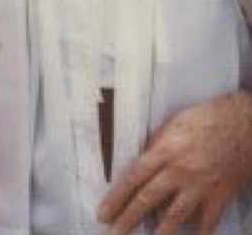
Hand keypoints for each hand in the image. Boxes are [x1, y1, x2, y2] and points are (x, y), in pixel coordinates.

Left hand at [97, 91, 251, 233]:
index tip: (103, 212)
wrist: (242, 124)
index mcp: (165, 149)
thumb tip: (142, 160)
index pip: (134, 177)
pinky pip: (207, 222)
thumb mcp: (174, 123)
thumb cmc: (206, 118)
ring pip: (175, 215)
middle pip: (148, 198)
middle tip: (113, 232)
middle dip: (128, 218)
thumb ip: (157, 144)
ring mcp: (200, 186)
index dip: (117, 197)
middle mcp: (179, 170)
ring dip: (160, 233)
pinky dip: (199, 234)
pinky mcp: (220, 195)